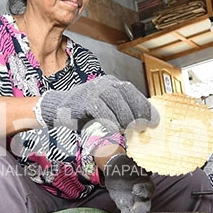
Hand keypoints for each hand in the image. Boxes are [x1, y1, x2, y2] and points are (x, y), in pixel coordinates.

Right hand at [40, 75, 158, 132]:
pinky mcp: (84, 100)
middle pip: (127, 92)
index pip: (133, 92)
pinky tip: (113, 129)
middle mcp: (104, 83)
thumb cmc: (83, 113)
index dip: (145, 106)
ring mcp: (94, 89)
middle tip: (142, 127)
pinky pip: (100, 109)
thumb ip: (120, 113)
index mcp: (111, 84)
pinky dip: (109, 120)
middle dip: (137, 111)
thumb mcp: (105, 110)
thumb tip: (140, 127)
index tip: (154, 120)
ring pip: (115, 99)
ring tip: (126, 129)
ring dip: (124, 115)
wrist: (58, 109)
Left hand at [103, 154, 154, 212]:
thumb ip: (132, 162)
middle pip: (146, 205)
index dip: (143, 190)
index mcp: (145, 183)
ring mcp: (135, 202)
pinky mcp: (126, 207)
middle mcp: (143, 195)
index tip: (136, 188)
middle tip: (135, 212)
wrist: (116, 169)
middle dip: (141, 209)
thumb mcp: (128, 161)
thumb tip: (135, 157)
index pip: (148, 189)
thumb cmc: (124, 164)